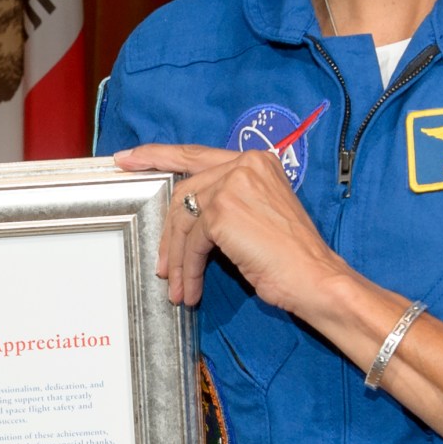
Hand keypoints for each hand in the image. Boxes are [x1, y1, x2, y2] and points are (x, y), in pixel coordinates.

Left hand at [116, 143, 347, 310]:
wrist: (314, 277)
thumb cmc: (290, 255)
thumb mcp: (257, 215)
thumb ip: (226, 202)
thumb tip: (182, 216)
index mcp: (254, 160)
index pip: (195, 154)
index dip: (157, 155)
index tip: (127, 158)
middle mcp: (243, 164)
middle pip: (184, 193)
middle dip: (167, 233)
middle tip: (160, 264)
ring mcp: (233, 185)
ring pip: (183, 221)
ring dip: (178, 260)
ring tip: (177, 287)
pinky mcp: (222, 211)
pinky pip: (191, 243)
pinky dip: (188, 269)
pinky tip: (191, 289)